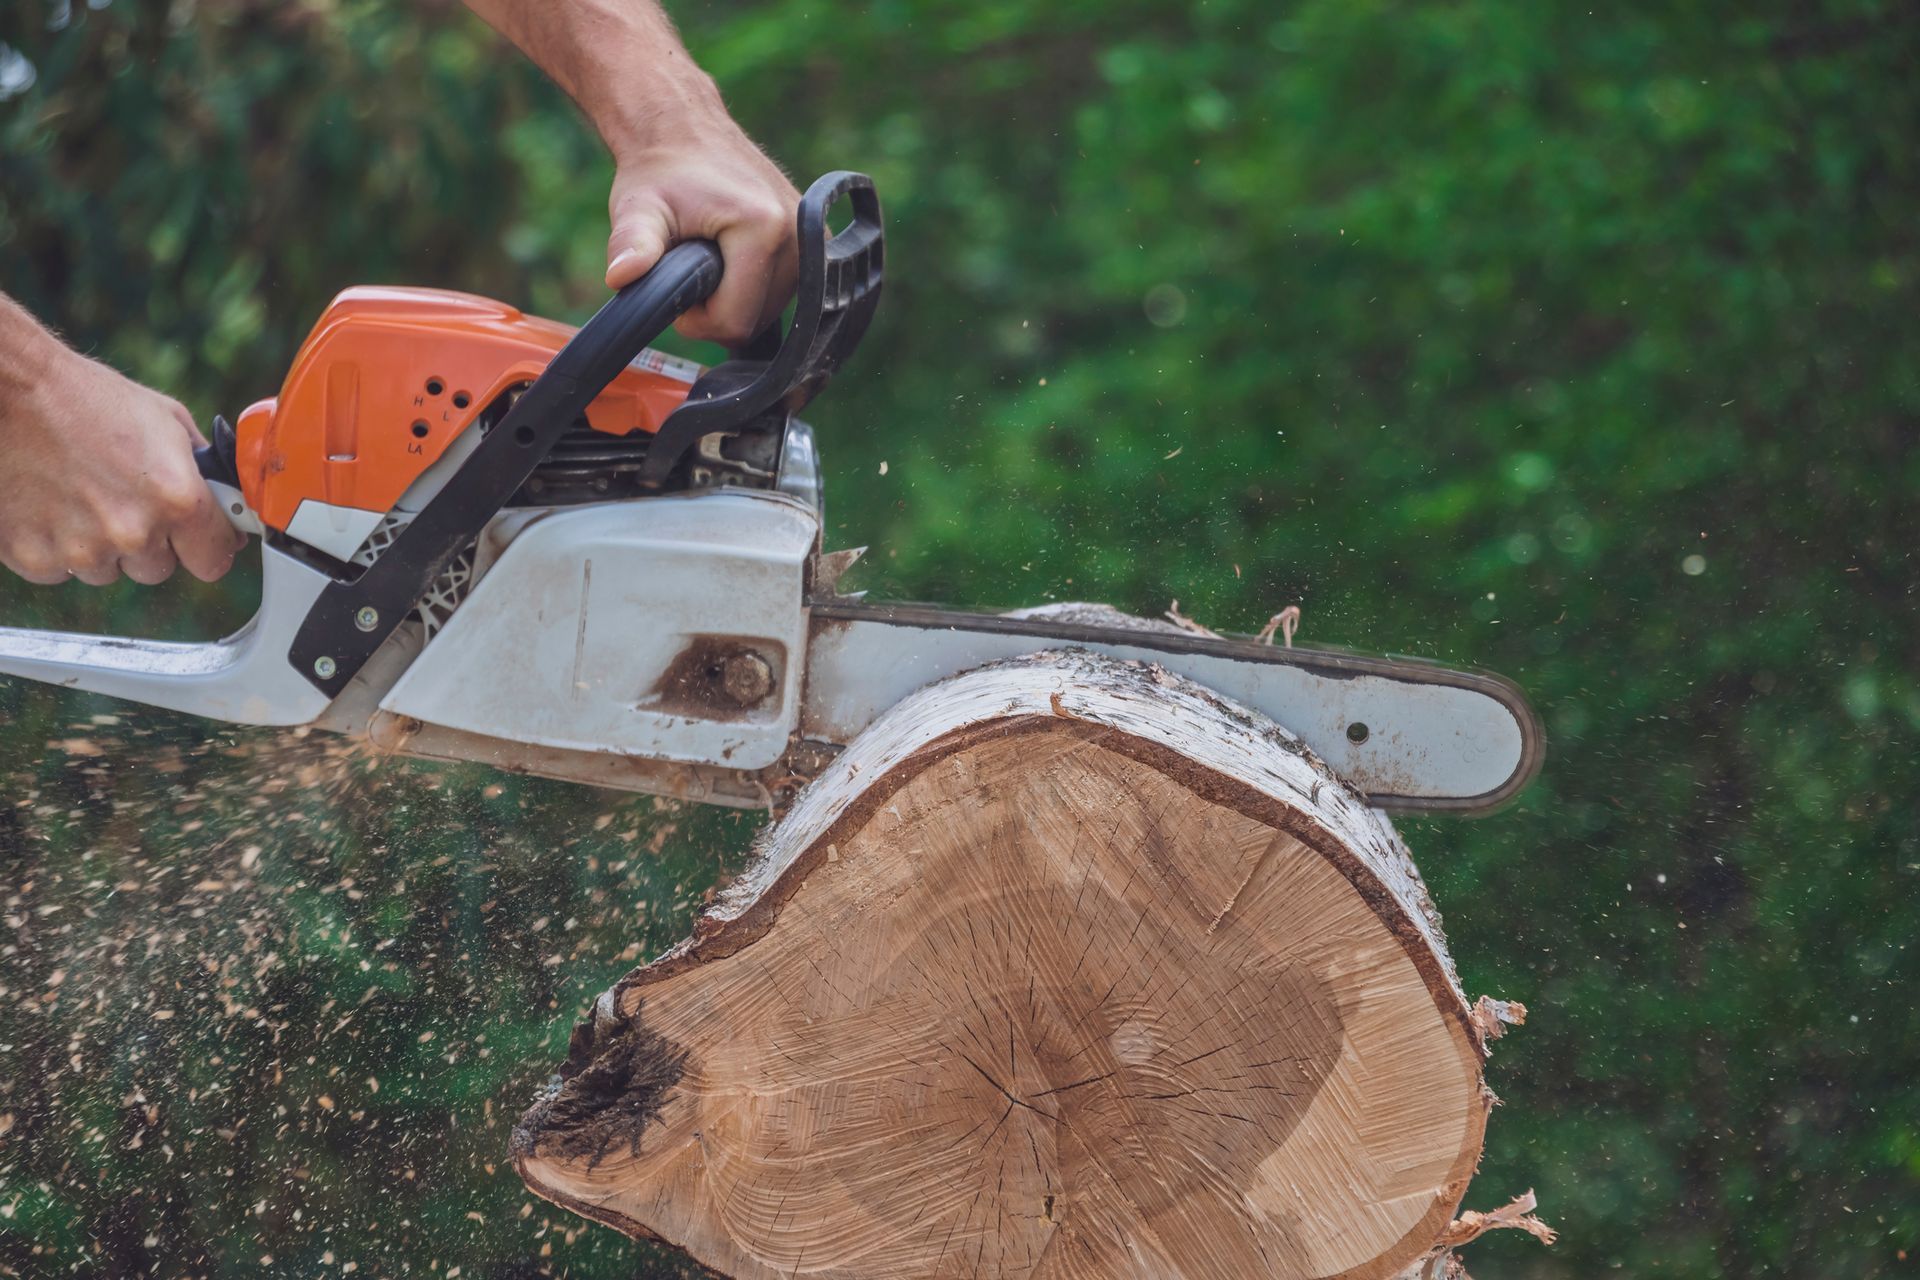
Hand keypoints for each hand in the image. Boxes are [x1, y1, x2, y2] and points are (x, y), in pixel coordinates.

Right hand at [0, 351, 244, 586]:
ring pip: (108, 572)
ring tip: (78, 494)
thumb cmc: (85, 398)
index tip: (197, 536)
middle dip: (149, 542)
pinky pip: (60, 571)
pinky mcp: (34, 557)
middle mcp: (133, 533)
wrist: (8, 391)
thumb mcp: (166, 420)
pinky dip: (56, 546)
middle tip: (121, 499)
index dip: (207, 545)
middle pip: (158, 569)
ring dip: (100, 546)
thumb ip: (202, 469)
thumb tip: (226, 500)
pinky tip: (48, 505)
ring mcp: (81, 550)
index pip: (215, 560)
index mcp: (177, 499)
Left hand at [604, 125, 801, 346]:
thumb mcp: (637, 208)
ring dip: (734, 298)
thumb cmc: (660, 171)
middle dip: (716, 309)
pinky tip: (732, 255)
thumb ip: (632, 245)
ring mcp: (811, 238)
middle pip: (755, 321)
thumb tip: (619, 276)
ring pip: (770, 311)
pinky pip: (782, 292)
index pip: (735, 322)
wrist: (685, 128)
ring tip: (709, 256)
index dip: (697, 320)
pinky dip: (753, 286)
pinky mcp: (814, 240)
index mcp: (764, 229)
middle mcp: (799, 234)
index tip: (675, 288)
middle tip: (689, 266)